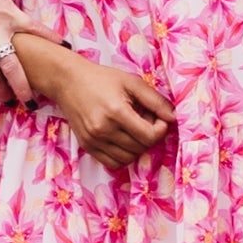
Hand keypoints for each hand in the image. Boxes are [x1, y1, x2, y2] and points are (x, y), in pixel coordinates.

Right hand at [37, 44, 178, 170]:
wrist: (69, 82)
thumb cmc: (102, 79)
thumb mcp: (132, 82)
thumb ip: (155, 101)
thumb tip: (174, 117)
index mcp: (116, 112)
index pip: (149, 136)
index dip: (161, 129)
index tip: (158, 118)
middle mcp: (103, 129)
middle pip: (140, 148)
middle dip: (149, 135)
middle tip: (144, 118)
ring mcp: (93, 140)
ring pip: (128, 158)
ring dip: (137, 146)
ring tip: (132, 128)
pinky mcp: (87, 146)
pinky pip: (113, 163)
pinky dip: (123, 155)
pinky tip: (123, 139)